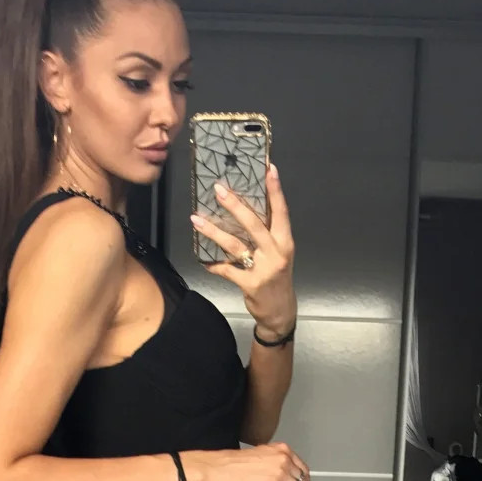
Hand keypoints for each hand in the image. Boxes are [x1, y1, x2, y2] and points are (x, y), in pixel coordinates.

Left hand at [191, 164, 295, 337]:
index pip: (281, 212)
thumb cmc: (277, 278)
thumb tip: (245, 210)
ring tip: (196, 219)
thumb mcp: (279, 254)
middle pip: (254, 224)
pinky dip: (214, 265)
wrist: (280, 311)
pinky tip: (203, 261)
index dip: (276, 190)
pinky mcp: (250, 283)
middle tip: (218, 190)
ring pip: (235, 245)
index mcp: (285, 241)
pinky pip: (227, 270)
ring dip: (213, 232)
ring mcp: (263, 269)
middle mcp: (276, 252)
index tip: (269, 169)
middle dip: (235, 205)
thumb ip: (268, 235)